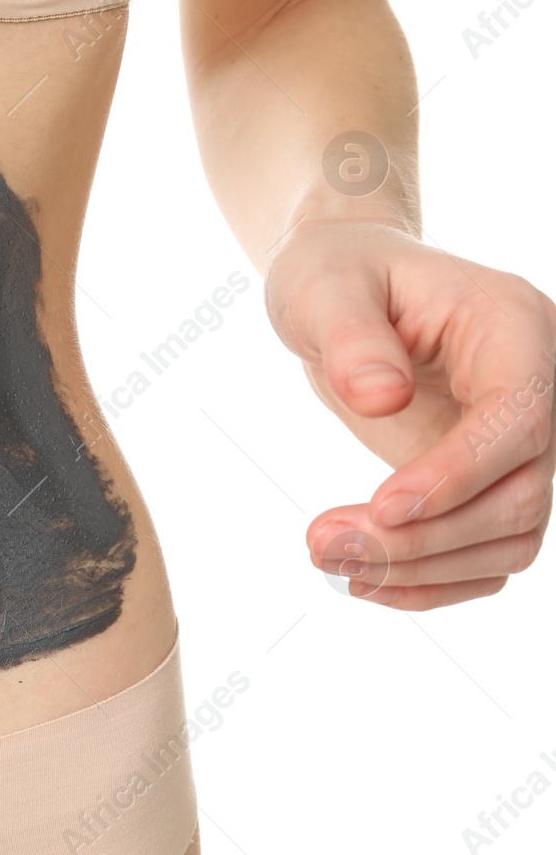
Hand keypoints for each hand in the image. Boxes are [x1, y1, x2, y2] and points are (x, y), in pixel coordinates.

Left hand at [264, 219, 554, 608]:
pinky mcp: (487, 479)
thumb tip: (381, 398)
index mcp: (516, 328)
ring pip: (510, 535)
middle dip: (425, 535)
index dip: (460, 472)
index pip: (521, 417)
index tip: (382, 506)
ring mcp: (518, 441)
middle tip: (321, 542)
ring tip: (325, 556)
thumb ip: (351, 337)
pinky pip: (486, 552)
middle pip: (521, 494)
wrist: (342, 284)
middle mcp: (537, 388)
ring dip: (422, 567)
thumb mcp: (323, 287)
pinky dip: (432, 580)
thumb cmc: (335, 273)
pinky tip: (364, 580)